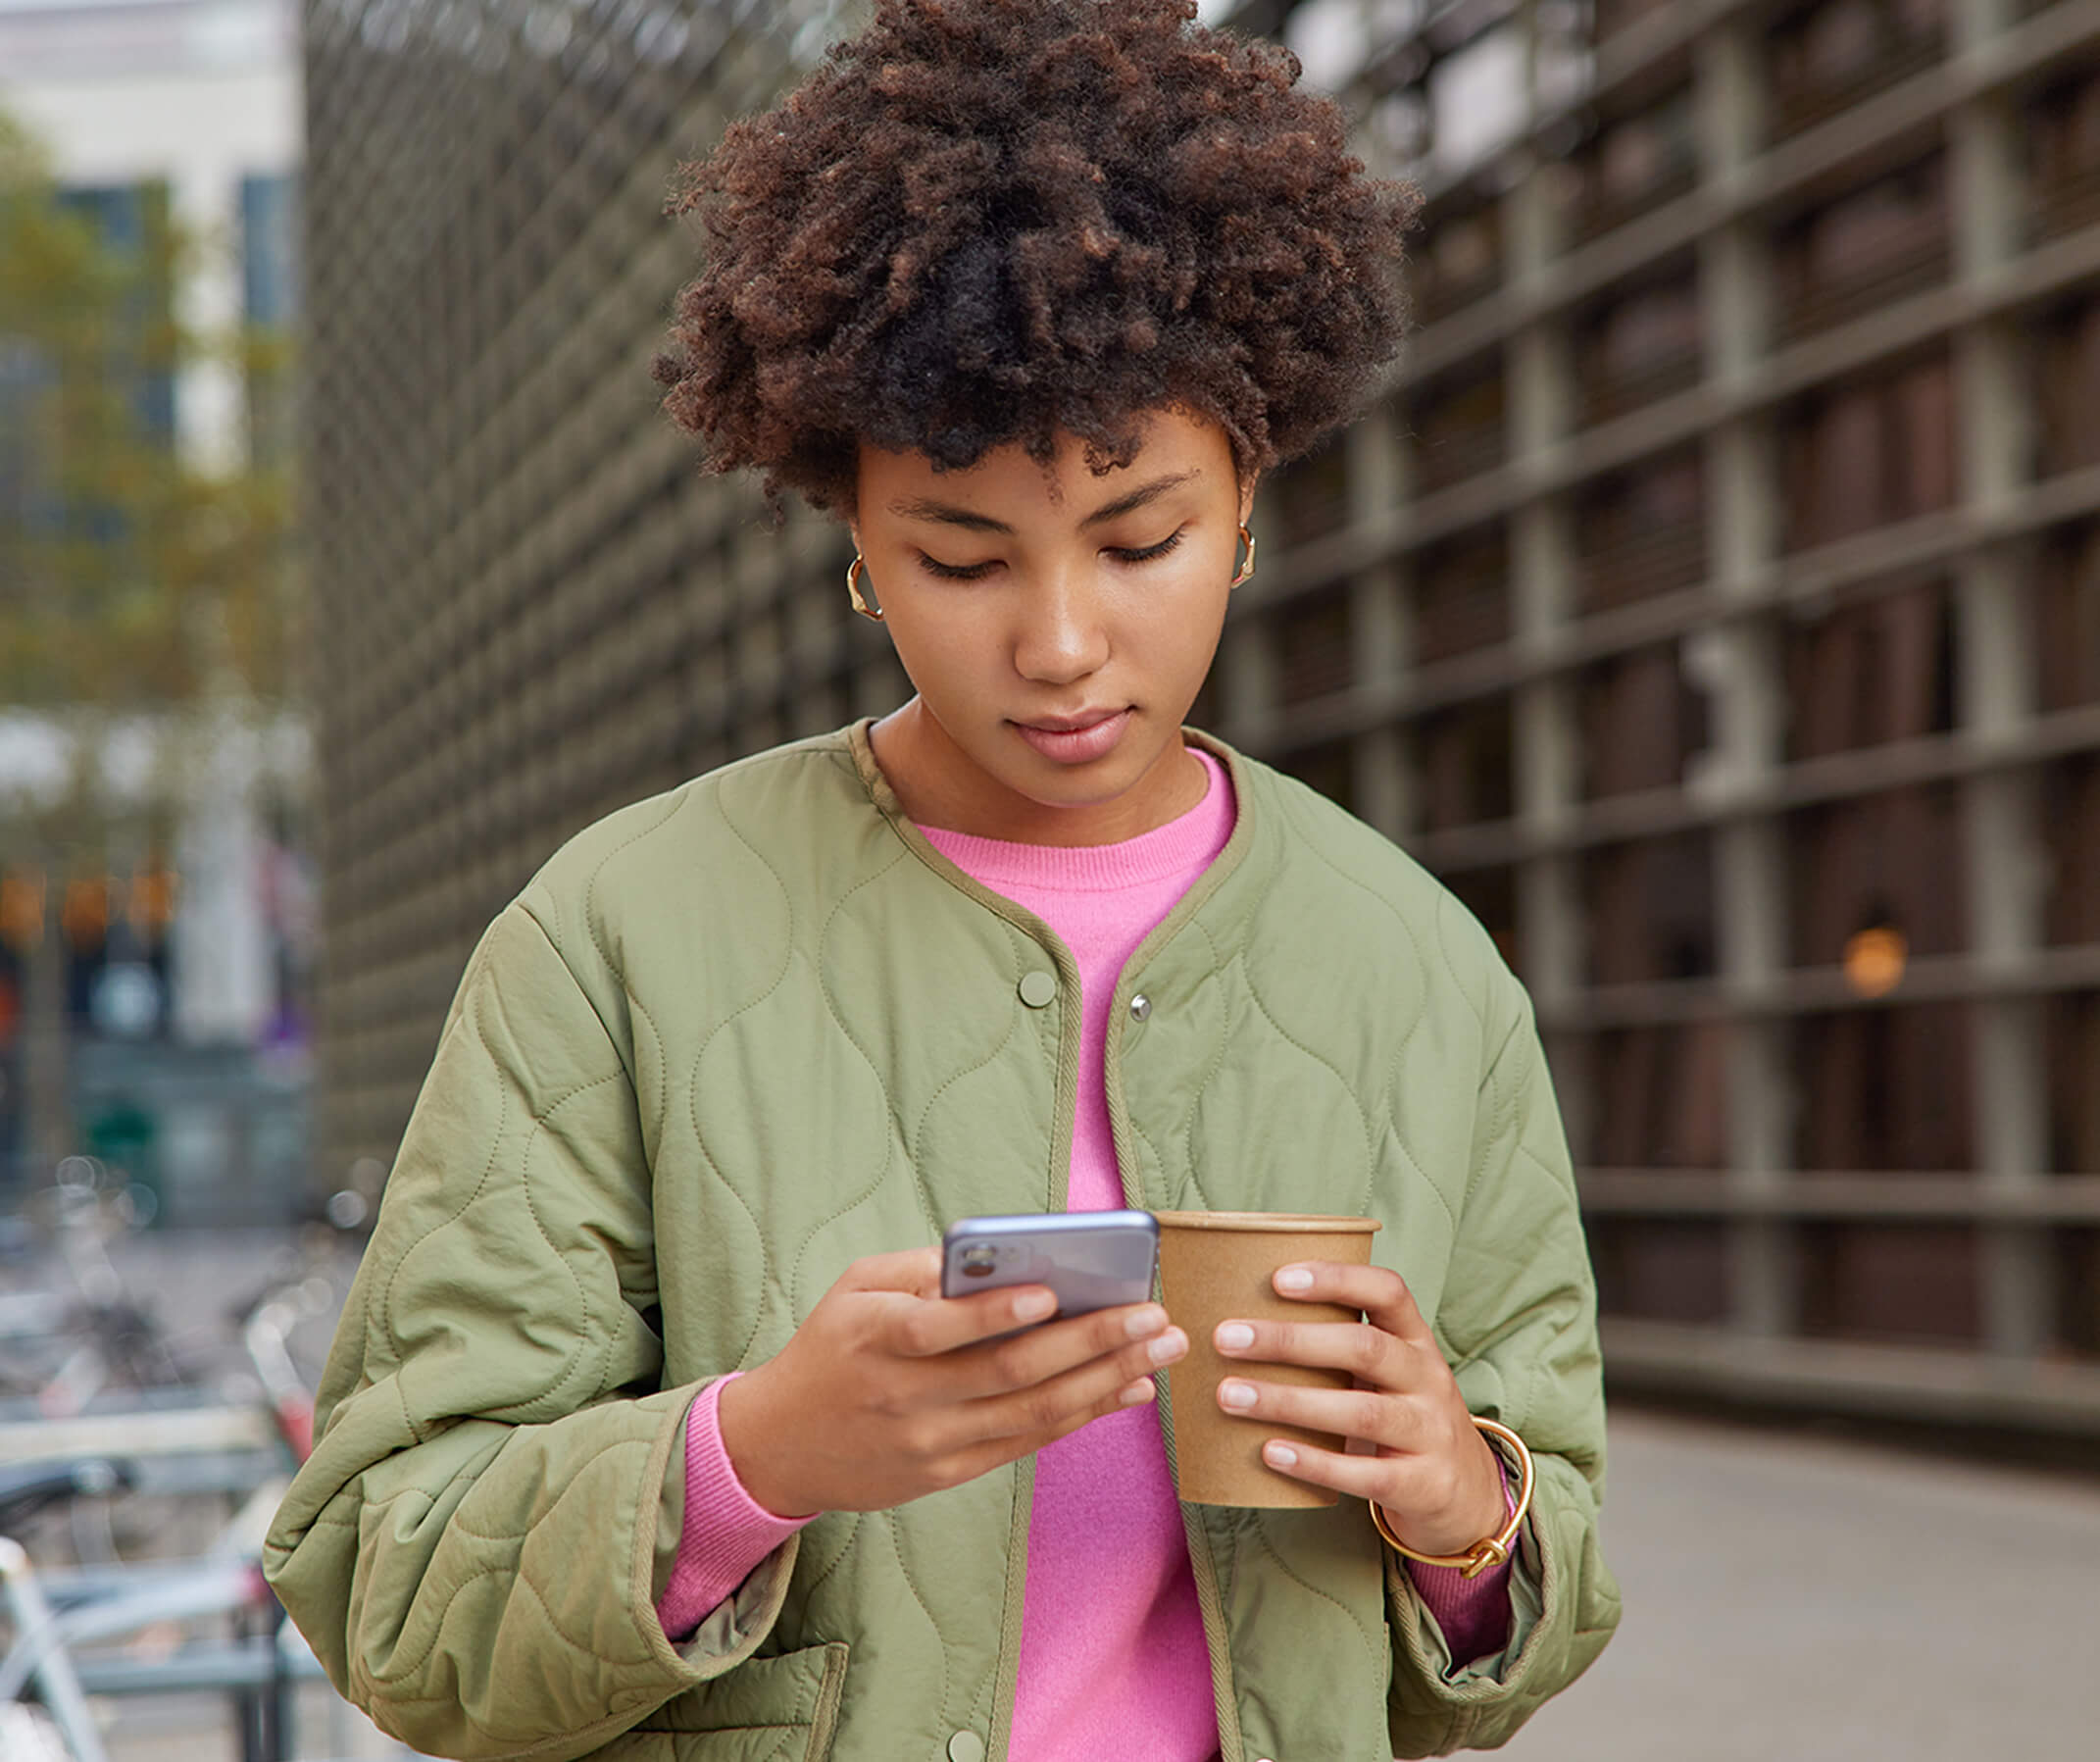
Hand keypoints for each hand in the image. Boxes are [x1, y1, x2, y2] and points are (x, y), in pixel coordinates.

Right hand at [716, 1245, 1188, 1516]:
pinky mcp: (946, 1474)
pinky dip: (1083, 1415)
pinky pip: (1027, 1442)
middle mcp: (905, 1396)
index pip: (938, 1328)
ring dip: (1107, 1380)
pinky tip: (1127, 1389)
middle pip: (1010, 1373)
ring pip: (1032, 1414)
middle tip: (1154, 1316)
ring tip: (1161, 1350)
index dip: (995, 1313)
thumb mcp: (854, 1290)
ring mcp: (930, 1442)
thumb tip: (1004, 1257)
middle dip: (1093, 1343)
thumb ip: (921, 1271)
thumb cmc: (831, 1347)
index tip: (1053, 1292)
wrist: (780, 1445)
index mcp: (875, 1337)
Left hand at [1210, 1261, 1503, 1556]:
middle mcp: (1428, 1379)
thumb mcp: (1386, 1374)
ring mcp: (1430, 1432)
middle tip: (1227, 1338)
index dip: (1337, 1279)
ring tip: (1231, 1396)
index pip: (1388, 1292)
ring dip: (1289, 1401)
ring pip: (1361, 1410)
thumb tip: (1240, 1325)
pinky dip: (1315, 1462)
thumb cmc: (1401, 1415)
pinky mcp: (1421, 1484)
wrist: (1467, 1493)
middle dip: (1290, 1341)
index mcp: (1415, 1341)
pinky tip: (1270, 1452)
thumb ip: (1335, 1348)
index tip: (1278, 1278)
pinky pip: (1366, 1472)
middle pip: (1364, 1348)